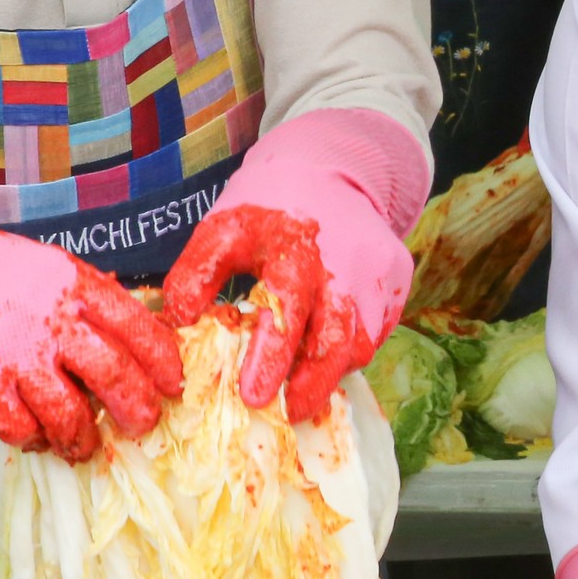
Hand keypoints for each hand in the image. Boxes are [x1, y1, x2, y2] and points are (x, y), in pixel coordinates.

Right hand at [0, 225, 183, 459]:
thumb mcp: (52, 271)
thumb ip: (90, 303)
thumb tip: (137, 340)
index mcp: (77, 287)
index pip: (138, 327)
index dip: (164, 362)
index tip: (174, 385)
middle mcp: (53, 321)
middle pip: (114, 375)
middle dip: (138, 409)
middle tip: (144, 425)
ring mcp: (17, 356)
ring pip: (70, 414)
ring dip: (84, 439)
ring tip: (85, 447)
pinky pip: (22, 428)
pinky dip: (35, 440)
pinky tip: (37, 437)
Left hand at [166, 111, 423, 422]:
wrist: (332, 166)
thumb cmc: (269, 204)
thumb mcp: (221, 229)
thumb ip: (194, 275)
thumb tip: (179, 325)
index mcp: (295, 246)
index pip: (288, 311)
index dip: (272, 358)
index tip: (254, 396)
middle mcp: (346, 261)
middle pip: (338, 340)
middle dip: (314, 384)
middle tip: (289, 412)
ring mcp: (379, 272)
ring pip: (361, 341)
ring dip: (332, 369)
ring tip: (304, 386)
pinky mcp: (398, 278)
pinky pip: (376, 329)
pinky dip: (351, 349)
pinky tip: (324, 352)